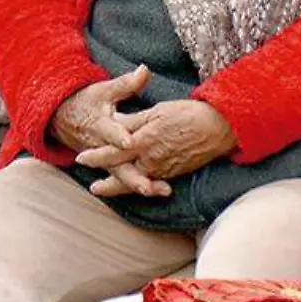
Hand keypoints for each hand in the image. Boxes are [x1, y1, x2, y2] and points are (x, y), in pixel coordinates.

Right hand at [52, 66, 169, 198]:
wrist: (63, 118)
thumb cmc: (87, 101)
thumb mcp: (104, 90)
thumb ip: (126, 84)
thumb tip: (145, 69)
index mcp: (101, 125)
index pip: (110, 132)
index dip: (119, 137)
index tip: (129, 142)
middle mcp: (101, 146)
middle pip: (117, 164)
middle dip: (132, 176)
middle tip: (148, 186)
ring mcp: (104, 159)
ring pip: (121, 175)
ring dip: (139, 184)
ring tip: (158, 191)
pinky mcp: (108, 165)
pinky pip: (122, 178)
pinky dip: (137, 186)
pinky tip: (157, 191)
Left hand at [78, 99, 237, 187]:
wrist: (219, 127)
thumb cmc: (189, 114)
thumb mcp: (157, 111)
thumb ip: (135, 121)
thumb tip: (116, 125)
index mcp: (143, 141)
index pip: (113, 152)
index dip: (96, 156)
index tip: (81, 159)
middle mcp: (151, 159)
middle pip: (123, 174)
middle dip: (107, 183)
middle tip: (93, 188)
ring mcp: (164, 169)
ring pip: (138, 182)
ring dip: (122, 187)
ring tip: (108, 189)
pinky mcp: (175, 173)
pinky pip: (154, 182)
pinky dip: (144, 186)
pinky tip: (140, 186)